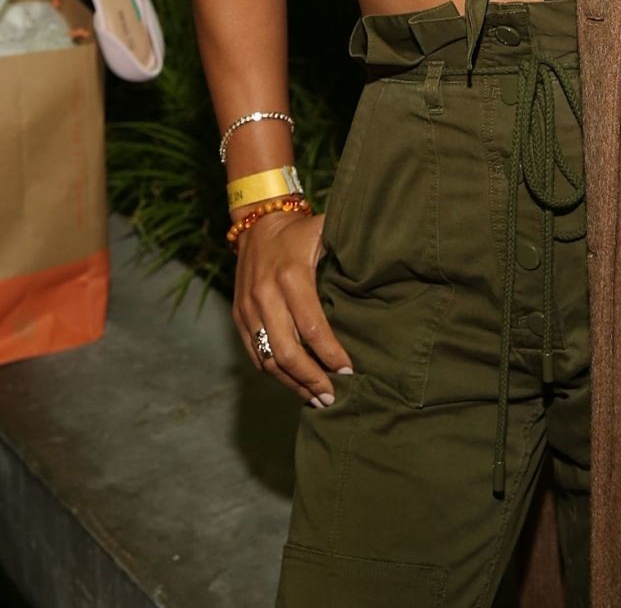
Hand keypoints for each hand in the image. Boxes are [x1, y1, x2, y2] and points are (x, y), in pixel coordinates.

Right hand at [233, 210, 353, 405]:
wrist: (257, 222)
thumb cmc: (300, 230)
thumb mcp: (326, 231)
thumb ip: (350, 251)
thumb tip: (382, 269)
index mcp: (291, 276)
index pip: (312, 327)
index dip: (330, 354)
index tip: (348, 370)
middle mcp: (265, 295)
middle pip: (287, 351)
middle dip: (311, 379)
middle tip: (332, 396)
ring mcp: (248, 308)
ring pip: (268, 359)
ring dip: (292, 383)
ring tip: (315, 398)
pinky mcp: (238, 316)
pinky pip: (254, 354)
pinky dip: (273, 373)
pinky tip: (293, 382)